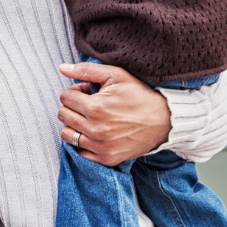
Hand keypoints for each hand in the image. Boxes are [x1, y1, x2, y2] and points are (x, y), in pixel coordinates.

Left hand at [57, 61, 171, 166]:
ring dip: (74, 124)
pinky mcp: (106, 158)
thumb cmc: (140, 95)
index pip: (65, 97)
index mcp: (95, 107)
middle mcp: (95, 129)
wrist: (164, 121)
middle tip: (90, 103)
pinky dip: (83, 142)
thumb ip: (86, 70)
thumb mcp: (116, 75)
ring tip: (90, 118)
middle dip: (73, 106)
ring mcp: (100, 146)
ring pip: (67, 134)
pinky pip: (79, 151)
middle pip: (63, 115)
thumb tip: (62, 68)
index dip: (76, 91)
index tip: (88, 91)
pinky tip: (95, 132)